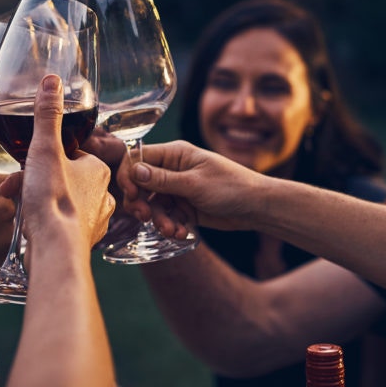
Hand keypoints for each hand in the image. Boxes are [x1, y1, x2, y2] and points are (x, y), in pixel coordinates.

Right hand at [4, 74, 114, 251]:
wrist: (55, 251)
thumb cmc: (53, 200)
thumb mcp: (45, 149)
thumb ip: (47, 115)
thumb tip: (52, 81)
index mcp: (99, 170)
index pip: (72, 154)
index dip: (46, 156)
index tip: (29, 163)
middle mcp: (104, 195)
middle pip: (65, 178)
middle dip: (38, 181)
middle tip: (18, 187)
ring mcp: (94, 221)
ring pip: (64, 202)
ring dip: (41, 201)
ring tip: (22, 206)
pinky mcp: (83, 242)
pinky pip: (64, 226)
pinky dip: (48, 223)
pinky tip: (33, 226)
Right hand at [116, 140, 264, 234]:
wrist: (256, 208)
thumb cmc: (231, 186)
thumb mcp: (194, 183)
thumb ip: (162, 179)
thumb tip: (134, 171)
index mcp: (174, 154)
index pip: (138, 158)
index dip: (129, 176)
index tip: (131, 195)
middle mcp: (173, 169)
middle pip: (141, 184)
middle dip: (141, 202)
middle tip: (145, 217)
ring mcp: (178, 188)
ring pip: (153, 204)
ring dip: (158, 219)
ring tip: (171, 230)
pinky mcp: (184, 206)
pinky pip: (166, 215)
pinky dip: (169, 225)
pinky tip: (180, 232)